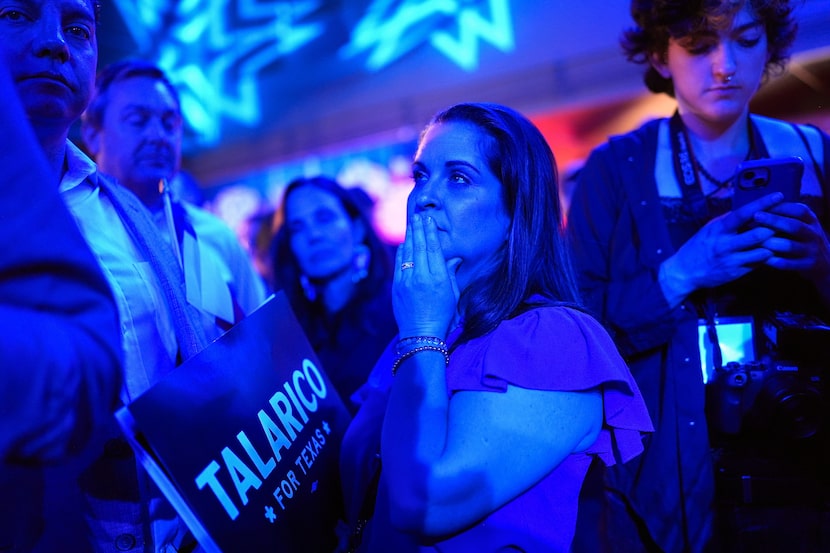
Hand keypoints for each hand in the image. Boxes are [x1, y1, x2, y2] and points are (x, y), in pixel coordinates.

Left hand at [393, 214, 459, 338]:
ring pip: (407, 252)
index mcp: (438, 279)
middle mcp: (422, 277)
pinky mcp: (396, 287)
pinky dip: (401, 251)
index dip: (431, 232)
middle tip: (418, 215)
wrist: (421, 335)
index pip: (434, 249)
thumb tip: (453, 257)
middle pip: (419, 246)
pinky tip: (404, 242)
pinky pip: (399, 263)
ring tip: (411, 223)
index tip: (429, 220)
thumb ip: (451, 273)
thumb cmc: (442, 316)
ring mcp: (407, 281)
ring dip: (409, 236)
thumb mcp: (452, 294)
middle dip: (419, 229)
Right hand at [660, 193, 783, 302]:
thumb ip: (727, 221)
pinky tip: (770, 252)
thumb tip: (746, 210)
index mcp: (719, 229)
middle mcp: (725, 244)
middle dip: (774, 227)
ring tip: (781, 239)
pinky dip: (767, 256)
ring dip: (774, 244)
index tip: (778, 196)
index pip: (743, 213)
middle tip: (785, 222)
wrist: (684, 272)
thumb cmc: (698, 247)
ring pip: (763, 251)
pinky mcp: (736, 272)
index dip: (762, 204)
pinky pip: (759, 263)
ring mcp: (732, 259)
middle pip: (758, 233)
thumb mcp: (709, 230)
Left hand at [754, 201, 829, 280]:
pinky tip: (762, 258)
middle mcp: (813, 234)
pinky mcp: (808, 265)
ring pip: (791, 246)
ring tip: (755, 239)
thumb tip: (760, 206)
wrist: (826, 261)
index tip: (761, 205)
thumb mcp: (802, 224)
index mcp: (811, 220)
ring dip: (772, 242)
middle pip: (794, 226)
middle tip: (755, 216)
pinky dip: (776, 261)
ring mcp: (812, 250)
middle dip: (774, 220)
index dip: (780, 207)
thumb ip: (786, 216)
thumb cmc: (805, 238)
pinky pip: (790, 264)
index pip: (798, 210)